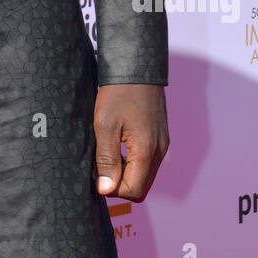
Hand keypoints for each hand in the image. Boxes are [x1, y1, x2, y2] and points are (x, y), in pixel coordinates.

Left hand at [93, 84, 168, 201]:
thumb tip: (106, 190)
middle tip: (99, 166)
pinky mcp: (160, 137)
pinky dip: (132, 162)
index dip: (112, 189)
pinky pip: (148, 161)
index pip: (133, 191)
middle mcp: (160, 151)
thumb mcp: (105, 125)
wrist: (137, 66)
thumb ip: (107, 159)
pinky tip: (117, 146)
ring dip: (125, 173)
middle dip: (119, 184)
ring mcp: (162, 144)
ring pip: (145, 174)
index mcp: (147, 151)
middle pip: (141, 187)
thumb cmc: (118, 93)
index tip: (95, 174)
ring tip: (105, 154)